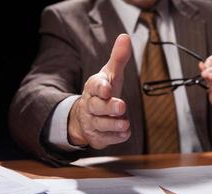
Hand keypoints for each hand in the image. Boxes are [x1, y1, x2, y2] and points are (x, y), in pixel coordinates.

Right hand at [68, 34, 131, 148]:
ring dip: (113, 124)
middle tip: (121, 106)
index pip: (95, 86)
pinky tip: (124, 134)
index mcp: (93, 88)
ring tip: (124, 124)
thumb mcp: (111, 75)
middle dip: (108, 107)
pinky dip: (115, 137)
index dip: (101, 87)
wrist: (86, 116)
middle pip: (97, 106)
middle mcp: (91, 105)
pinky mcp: (97, 137)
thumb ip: (119, 58)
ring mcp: (92, 122)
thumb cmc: (103, 92)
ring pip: (101, 124)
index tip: (108, 88)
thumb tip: (125, 37)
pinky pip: (106, 138)